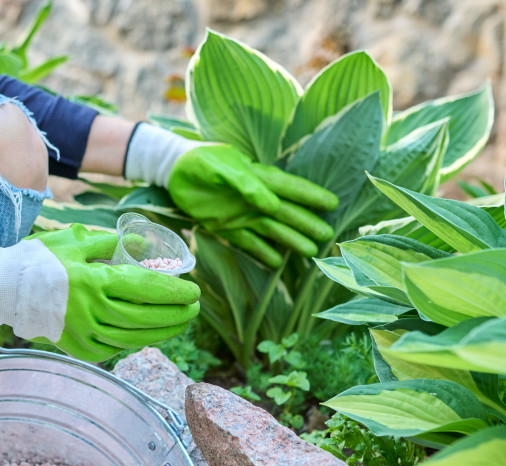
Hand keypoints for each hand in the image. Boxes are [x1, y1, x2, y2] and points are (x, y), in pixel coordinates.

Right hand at [0, 224, 199, 361]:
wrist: (1, 290)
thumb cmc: (39, 260)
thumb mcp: (76, 242)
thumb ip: (112, 244)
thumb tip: (143, 245)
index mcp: (95, 282)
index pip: (147, 289)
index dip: (175, 292)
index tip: (194, 291)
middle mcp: (93, 312)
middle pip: (147, 317)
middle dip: (176, 314)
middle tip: (194, 308)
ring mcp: (85, 334)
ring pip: (135, 338)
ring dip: (162, 332)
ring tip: (179, 323)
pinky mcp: (78, 349)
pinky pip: (115, 348)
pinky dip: (136, 342)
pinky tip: (149, 335)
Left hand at [123, 123, 337, 267]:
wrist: (173, 171)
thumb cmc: (199, 162)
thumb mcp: (220, 168)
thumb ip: (245, 184)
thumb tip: (271, 204)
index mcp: (257, 178)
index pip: (290, 188)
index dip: (310, 195)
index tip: (332, 204)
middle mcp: (254, 198)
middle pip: (286, 212)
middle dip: (306, 223)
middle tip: (327, 235)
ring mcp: (242, 214)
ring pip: (271, 230)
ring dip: (290, 240)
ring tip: (310, 252)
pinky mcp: (226, 227)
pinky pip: (248, 242)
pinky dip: (262, 252)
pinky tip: (276, 263)